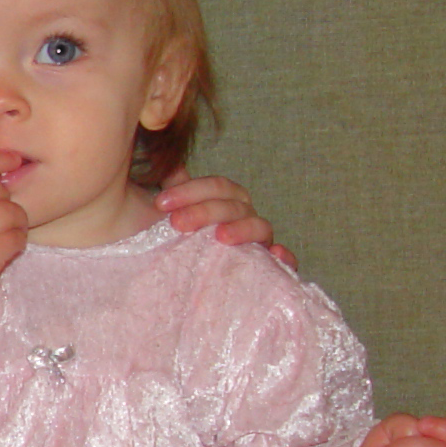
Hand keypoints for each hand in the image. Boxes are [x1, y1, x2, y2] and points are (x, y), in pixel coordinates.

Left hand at [158, 170, 296, 269]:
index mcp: (224, 203)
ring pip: (260, 228)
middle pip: (236, 206)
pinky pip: (283, 264)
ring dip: (242, 229)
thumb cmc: (163, 247)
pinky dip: (285, 258)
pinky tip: (275, 254)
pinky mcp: (264, 272)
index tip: (160, 203)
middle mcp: (242, 221)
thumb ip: (172, 191)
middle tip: (176, 223)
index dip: (191, 191)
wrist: (160, 283)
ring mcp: (255, 245)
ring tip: (220, 236)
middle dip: (206, 210)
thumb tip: (170, 163)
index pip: (218, 187)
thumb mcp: (160, 218)